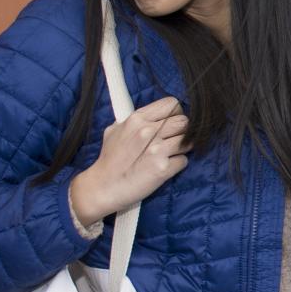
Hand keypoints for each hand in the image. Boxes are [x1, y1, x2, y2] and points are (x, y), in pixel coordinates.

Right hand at [69, 97, 190, 226]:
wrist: (103, 187)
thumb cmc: (110, 160)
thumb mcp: (116, 130)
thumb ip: (137, 120)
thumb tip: (154, 114)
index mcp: (137, 119)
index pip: (172, 104)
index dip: (176, 113)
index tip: (172, 123)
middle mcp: (148, 131)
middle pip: (184, 121)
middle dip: (183, 131)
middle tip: (174, 140)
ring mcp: (156, 149)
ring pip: (188, 141)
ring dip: (183, 148)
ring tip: (170, 154)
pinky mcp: (162, 168)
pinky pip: (183, 161)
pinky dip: (177, 165)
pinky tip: (165, 167)